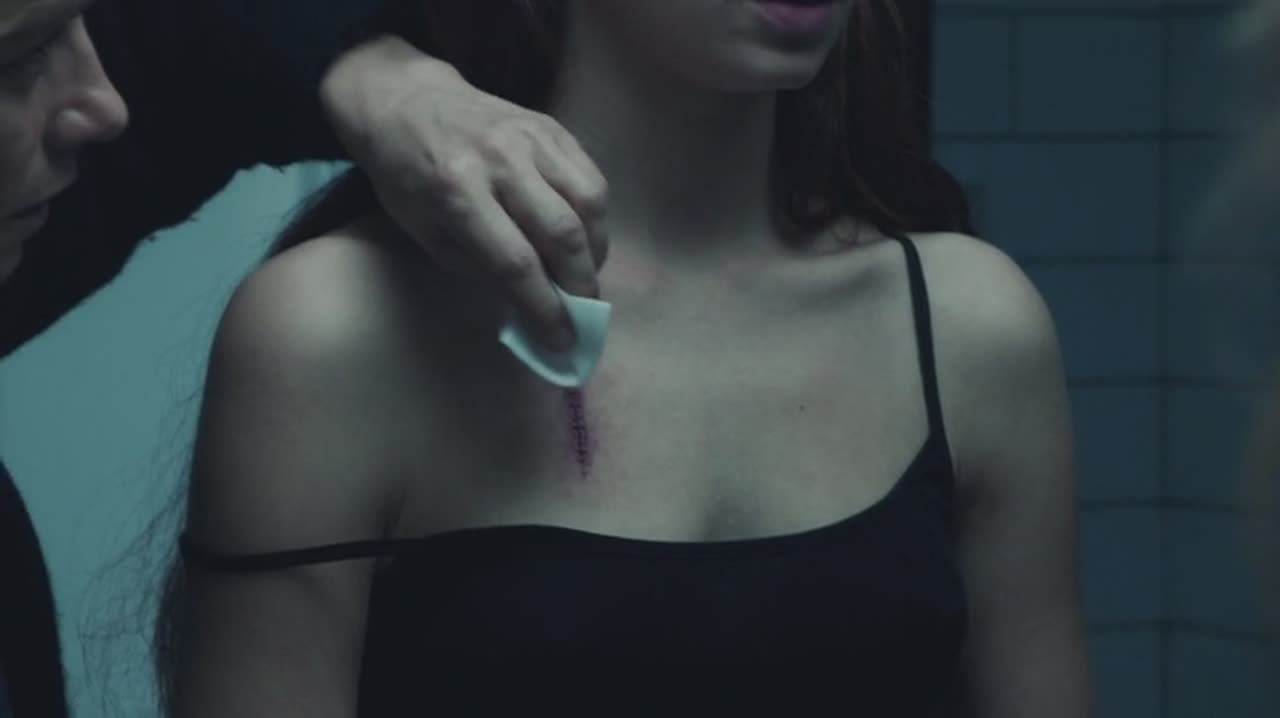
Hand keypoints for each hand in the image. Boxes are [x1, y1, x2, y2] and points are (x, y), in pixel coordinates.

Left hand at [320, 35, 608, 351]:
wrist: (403, 100)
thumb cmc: (406, 177)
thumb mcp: (425, 234)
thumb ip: (479, 270)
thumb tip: (533, 308)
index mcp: (455, 193)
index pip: (516, 263)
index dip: (546, 308)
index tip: (562, 342)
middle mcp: (498, 161)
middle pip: (562, 234)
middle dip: (580, 287)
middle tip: (583, 317)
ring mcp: (529, 138)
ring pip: (588, 204)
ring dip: (596, 252)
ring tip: (586, 276)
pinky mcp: (551, 126)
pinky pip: (591, 177)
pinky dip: (596, 218)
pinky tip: (585, 238)